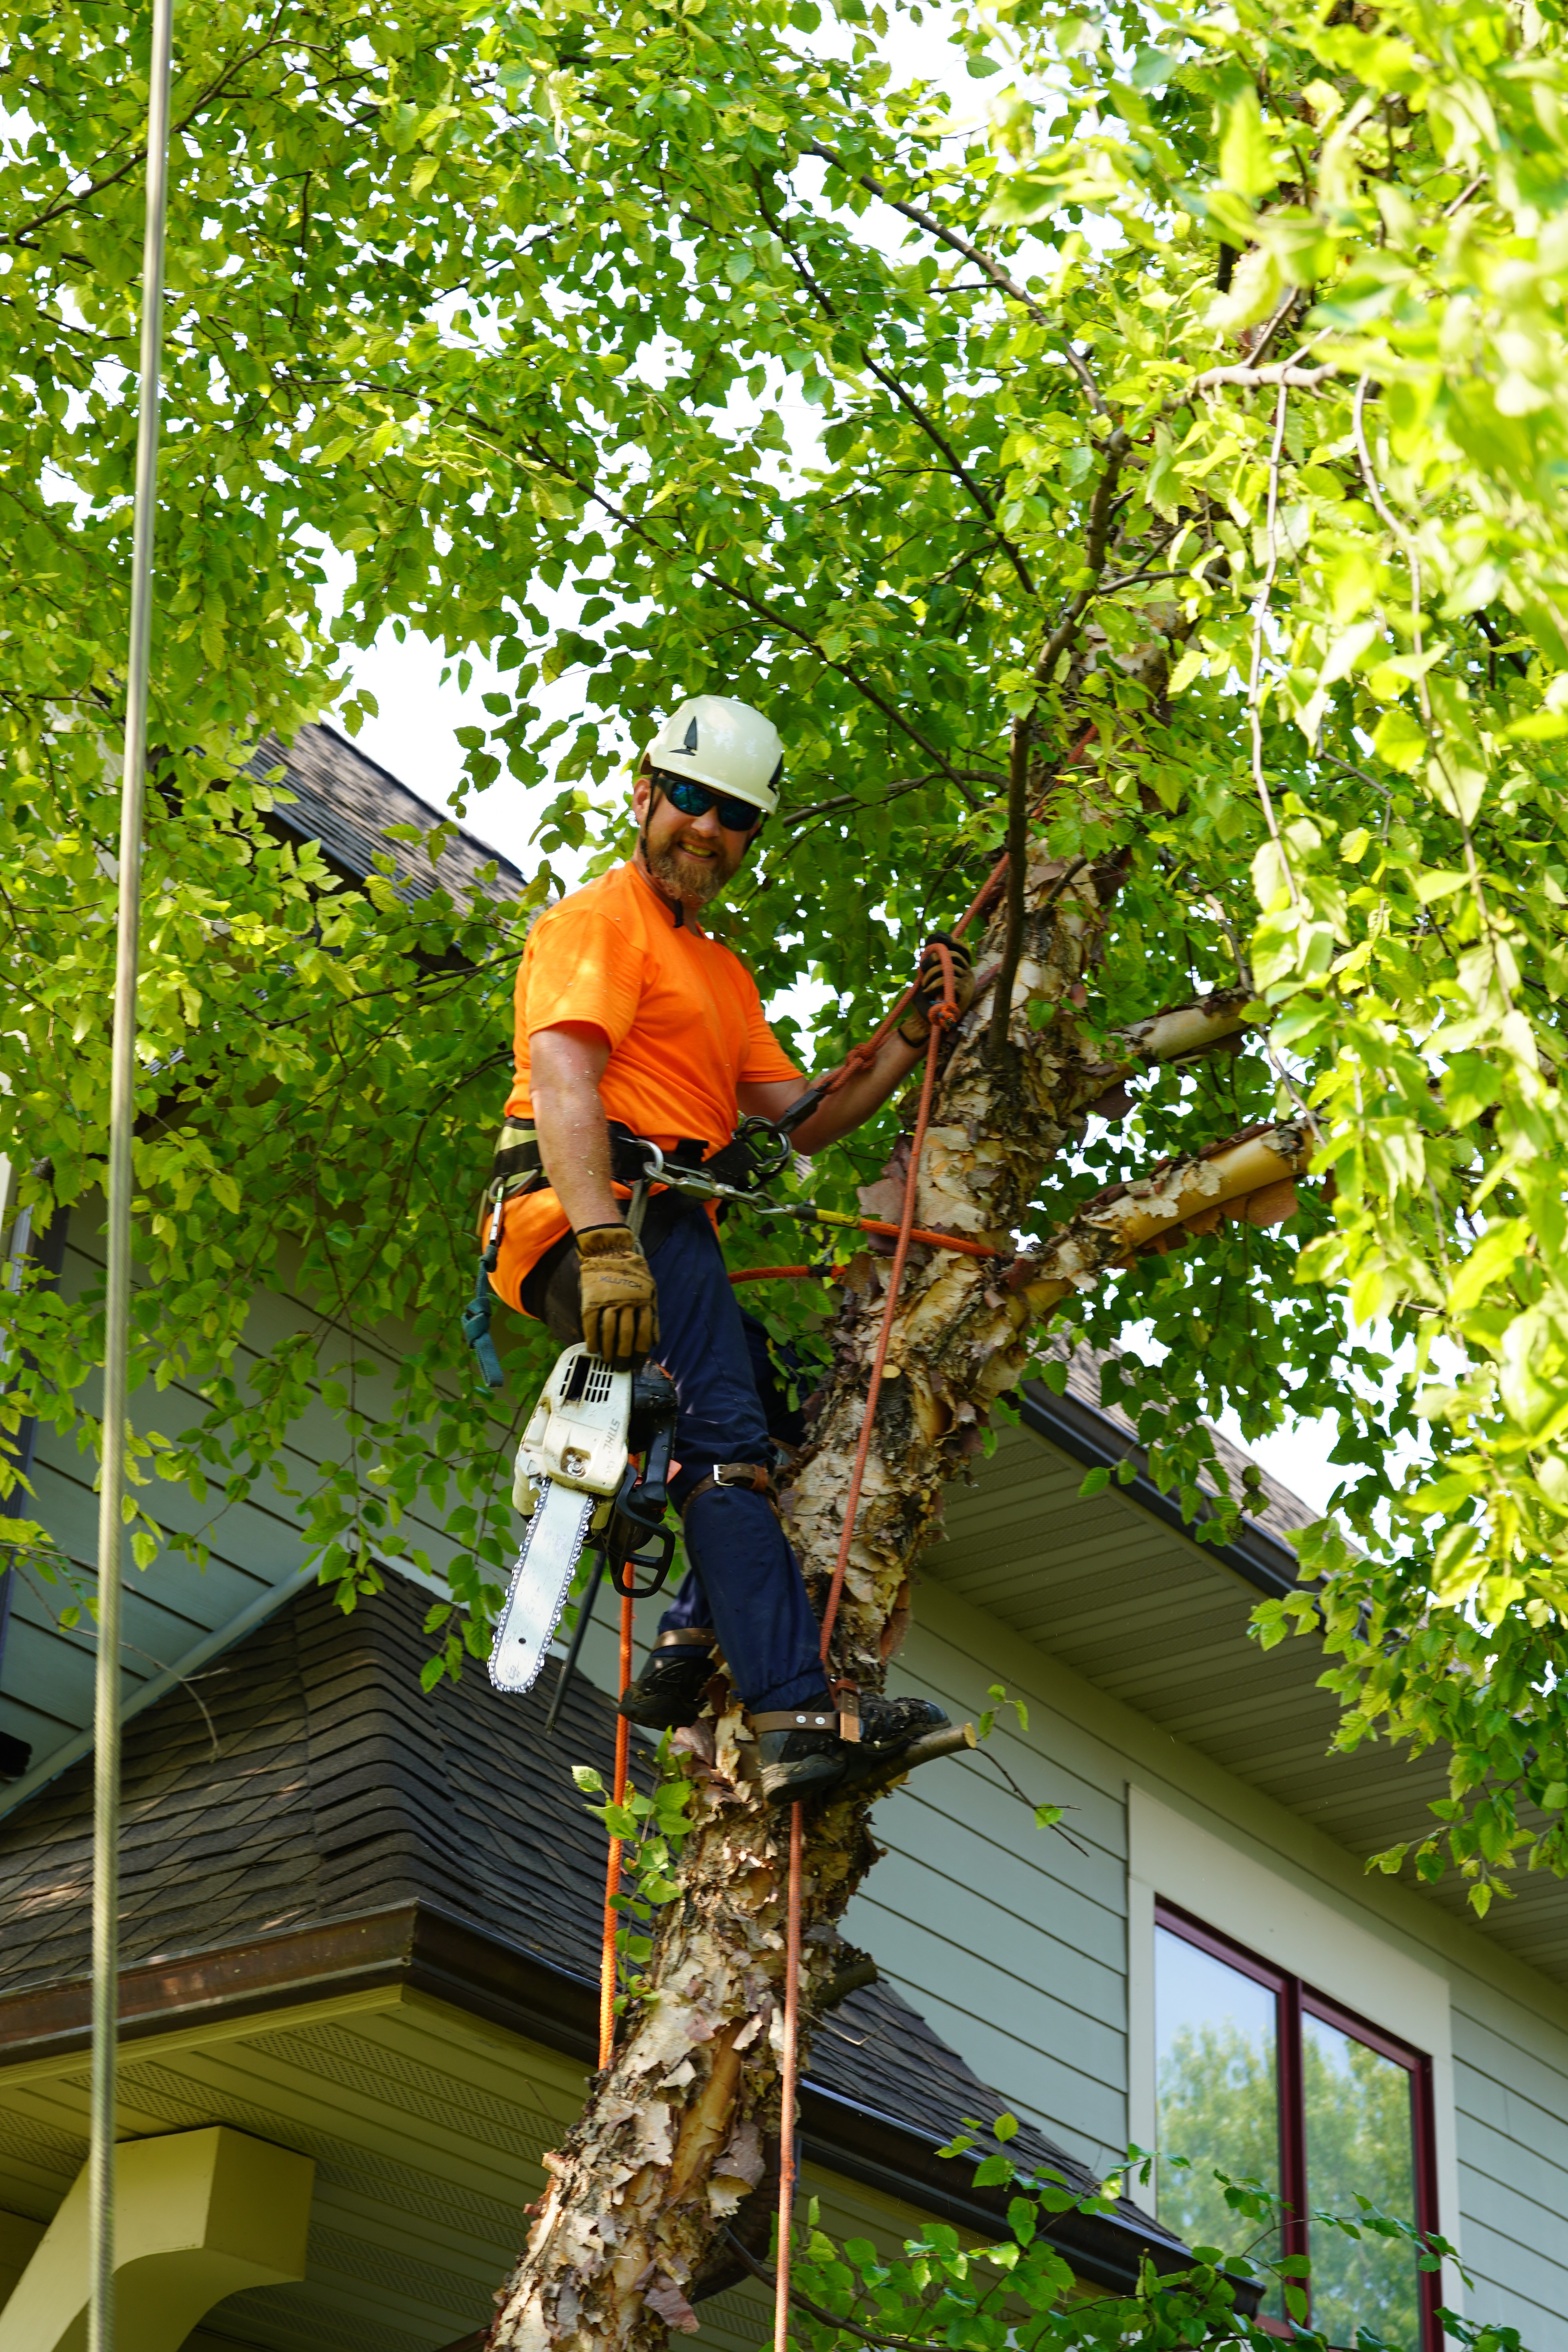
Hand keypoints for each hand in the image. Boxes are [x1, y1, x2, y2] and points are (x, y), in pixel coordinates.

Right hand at [576, 1224, 658, 1367]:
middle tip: (621, 1367)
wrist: (609, 1250)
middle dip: (624, 1355)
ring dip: (608, 1350)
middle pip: (626, 1335)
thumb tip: (655, 1342)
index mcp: (643, 1301)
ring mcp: (607, 1300)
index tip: (637, 1364)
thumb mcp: (650, 1290)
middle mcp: (626, 1302)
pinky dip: (591, 1338)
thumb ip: (653, 1315)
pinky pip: (590, 1323)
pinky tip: (592, 1349)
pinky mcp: (591, 1299)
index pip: (644, 1332)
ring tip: (607, 1361)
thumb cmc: (633, 1272)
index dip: (641, 1351)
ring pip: (608, 1331)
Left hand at [897, 932, 975, 1046]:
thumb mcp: (928, 973)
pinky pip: (949, 981)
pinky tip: (927, 990)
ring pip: (949, 967)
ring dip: (931, 973)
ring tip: (924, 984)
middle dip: (935, 958)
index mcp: (962, 968)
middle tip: (922, 966)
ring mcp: (968, 984)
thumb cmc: (928, 996)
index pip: (963, 950)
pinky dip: (934, 983)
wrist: (927, 1018)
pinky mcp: (964, 994)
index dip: (953, 942)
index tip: (939, 939)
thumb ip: (932, 955)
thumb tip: (935, 934)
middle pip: (954, 955)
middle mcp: (968, 974)